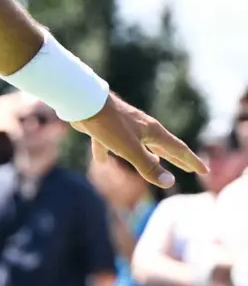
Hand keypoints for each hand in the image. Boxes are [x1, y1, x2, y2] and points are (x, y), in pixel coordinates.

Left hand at [77, 94, 206, 187]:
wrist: (82, 102)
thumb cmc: (108, 124)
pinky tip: (101, 162)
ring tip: (158, 161)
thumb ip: (148, 166)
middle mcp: (141, 128)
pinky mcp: (106, 128)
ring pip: (141, 144)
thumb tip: (170, 183)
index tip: (204, 171)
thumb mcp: (130, 148)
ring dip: (151, 155)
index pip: (178, 149)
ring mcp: (124, 126)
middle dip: (177, 158)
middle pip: (163, 146)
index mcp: (152, 131)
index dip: (191, 161)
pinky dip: (108, 153)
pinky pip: (110, 144)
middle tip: (191, 168)